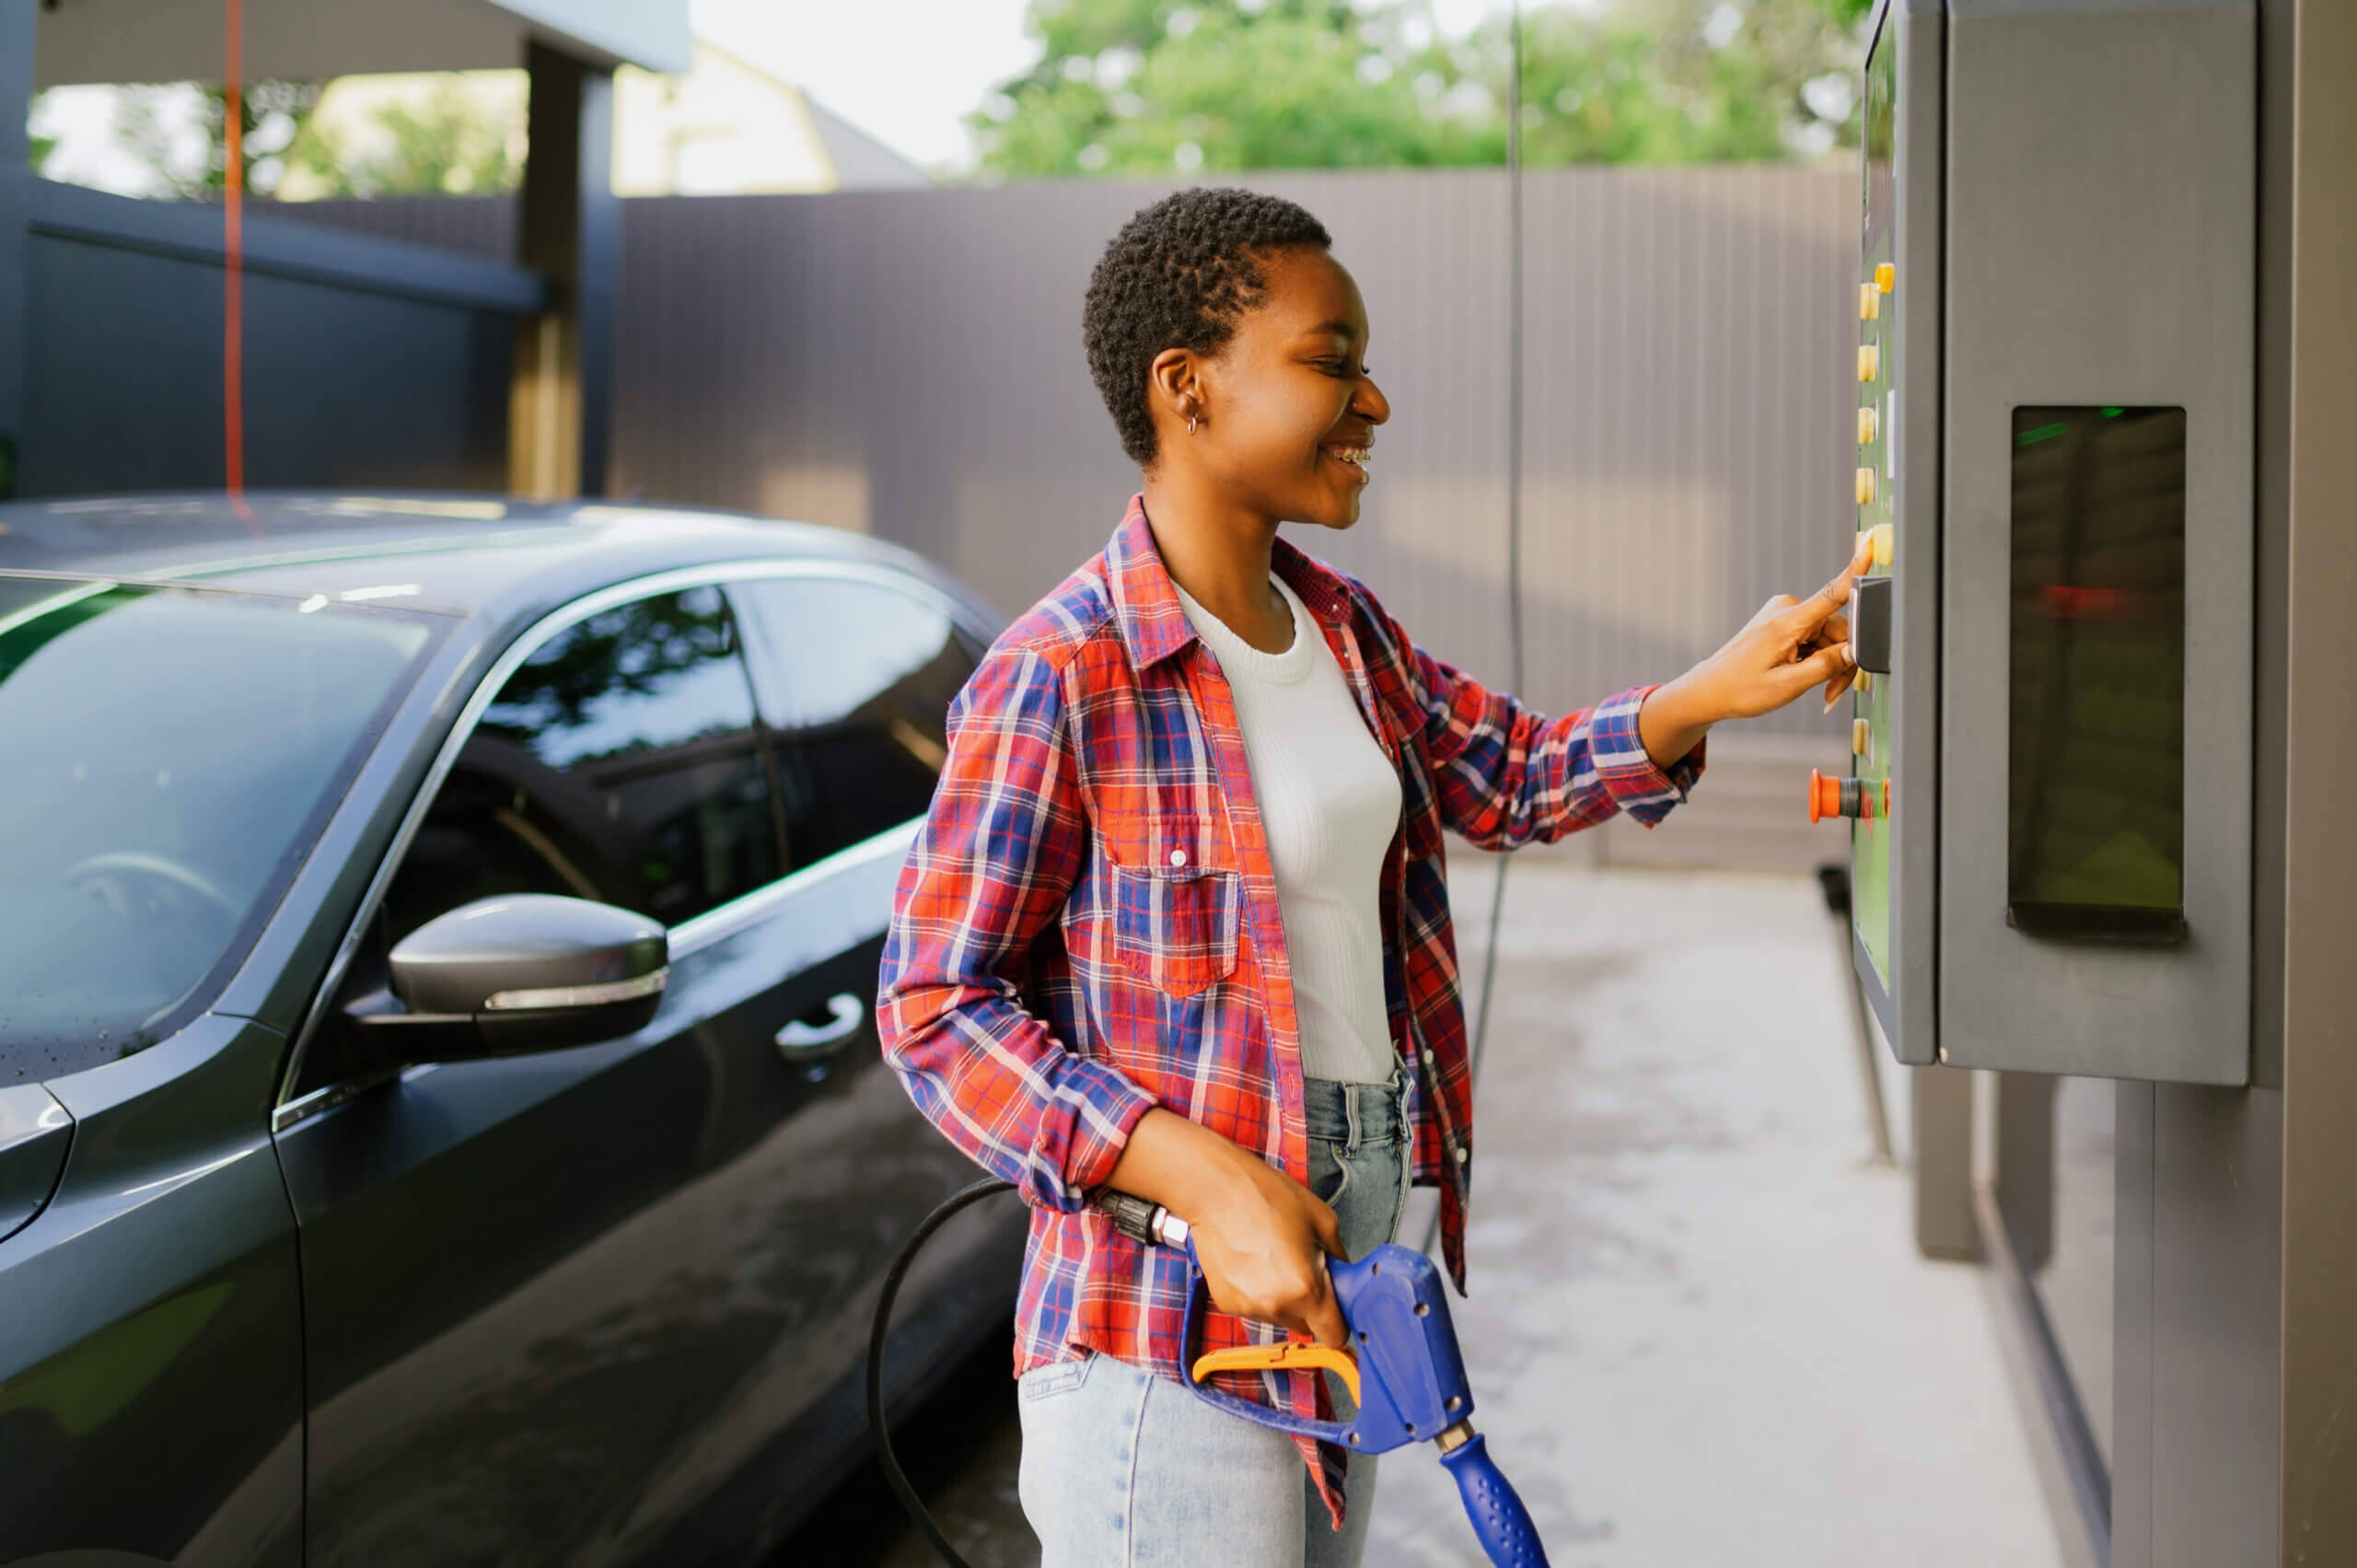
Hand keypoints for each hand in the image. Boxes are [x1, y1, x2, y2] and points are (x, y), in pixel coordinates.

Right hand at [1102, 1108, 1349, 1346]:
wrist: (1214, 1190)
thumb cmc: (1267, 1196)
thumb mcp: (1322, 1219)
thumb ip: (1339, 1257)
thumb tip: (1343, 1276)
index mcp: (1305, 1288)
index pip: (1334, 1336)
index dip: (1340, 1322)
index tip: (1337, 1308)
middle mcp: (1276, 1306)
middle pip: (1306, 1326)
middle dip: (1311, 1305)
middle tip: (1303, 1268)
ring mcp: (1248, 1307)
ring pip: (1279, 1316)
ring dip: (1283, 1298)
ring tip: (1272, 1259)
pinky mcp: (1227, 1302)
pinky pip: (1254, 1307)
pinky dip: (1258, 1292)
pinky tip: (1251, 1262)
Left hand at [1638, 534, 1871, 765]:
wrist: (1709, 691)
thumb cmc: (1741, 689)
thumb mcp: (1789, 685)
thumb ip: (1827, 666)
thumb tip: (1854, 650)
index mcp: (1788, 621)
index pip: (1833, 593)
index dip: (1856, 568)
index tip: (1871, 542)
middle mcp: (1789, 609)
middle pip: (1839, 632)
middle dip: (1842, 663)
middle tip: (1831, 694)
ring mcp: (1786, 614)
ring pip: (1830, 640)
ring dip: (1830, 666)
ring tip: (1819, 692)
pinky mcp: (1785, 623)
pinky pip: (1816, 640)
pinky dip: (1817, 661)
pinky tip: (1806, 678)